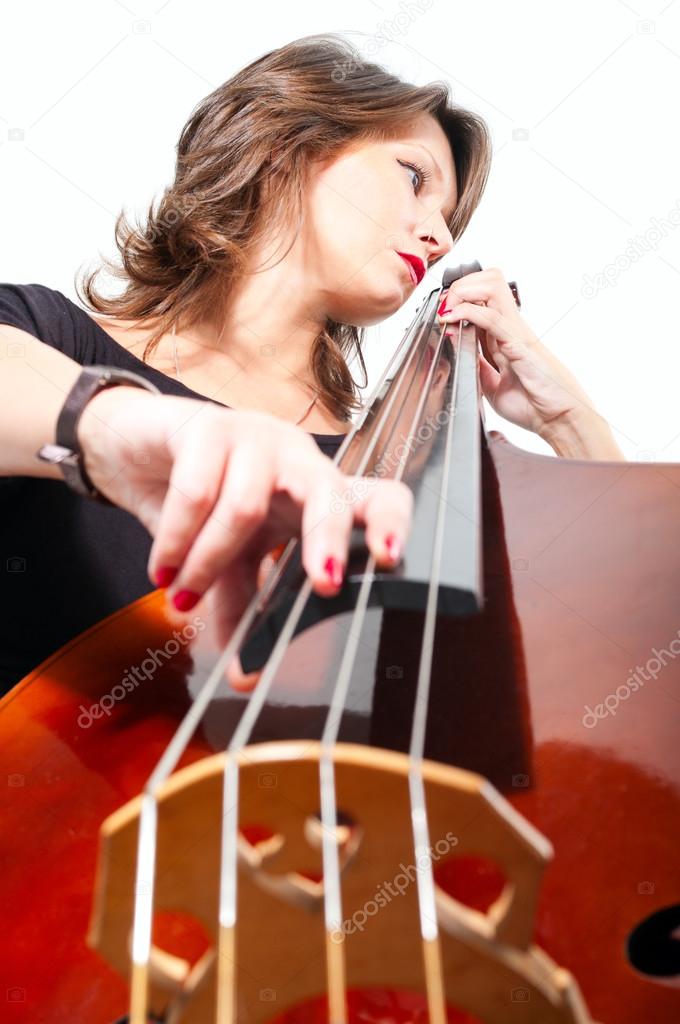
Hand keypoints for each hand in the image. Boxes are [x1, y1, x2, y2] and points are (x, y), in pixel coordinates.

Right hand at [78, 388, 412, 657]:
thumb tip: (244, 678)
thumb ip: (242, 609)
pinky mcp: (207, 427)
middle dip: (328, 541)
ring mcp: (256, 438)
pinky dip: (176, 540)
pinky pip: (196, 493)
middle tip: (324, 585)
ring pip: (245, 507)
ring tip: (180, 597)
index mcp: (317, 493)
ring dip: (208, 562)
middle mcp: (298, 461)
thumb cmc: (199, 501)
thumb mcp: (228, 562)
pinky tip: (162, 570)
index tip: (390, 559)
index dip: (392, 523)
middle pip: (329, 494)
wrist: (133, 449)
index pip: (377, 496)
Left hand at [436, 267, 598, 437]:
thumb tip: (459, 354)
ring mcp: (515, 332)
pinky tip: (452, 317)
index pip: (480, 300)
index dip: (458, 298)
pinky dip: (468, 312)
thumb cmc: (533, 405)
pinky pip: (492, 317)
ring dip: (463, 291)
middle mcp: (510, 328)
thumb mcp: (492, 387)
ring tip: (448, 308)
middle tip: (445, 305)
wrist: (557, 419)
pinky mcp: (518, 343)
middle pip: (488, 281)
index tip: (441, 312)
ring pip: (492, 287)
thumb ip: (478, 368)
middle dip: (461, 285)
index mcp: (503, 337)